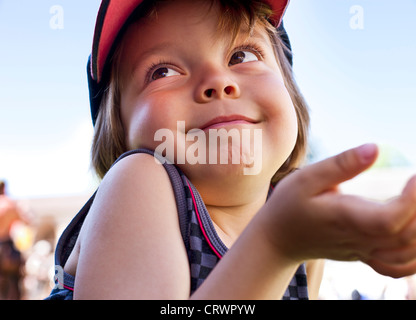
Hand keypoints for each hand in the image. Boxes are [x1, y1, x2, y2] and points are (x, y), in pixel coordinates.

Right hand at [263, 144, 415, 277]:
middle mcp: (359, 239)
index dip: (411, 200)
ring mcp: (362, 251)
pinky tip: (415, 237)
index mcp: (345, 218)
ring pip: (407, 254)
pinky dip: (415, 258)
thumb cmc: (289, 205)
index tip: (414, 175)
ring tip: (415, 201)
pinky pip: (397, 267)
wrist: (278, 239)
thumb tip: (374, 148)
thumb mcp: (306, 178)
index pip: (389, 220)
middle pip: (407, 236)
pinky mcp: (363, 256)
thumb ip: (341, 164)